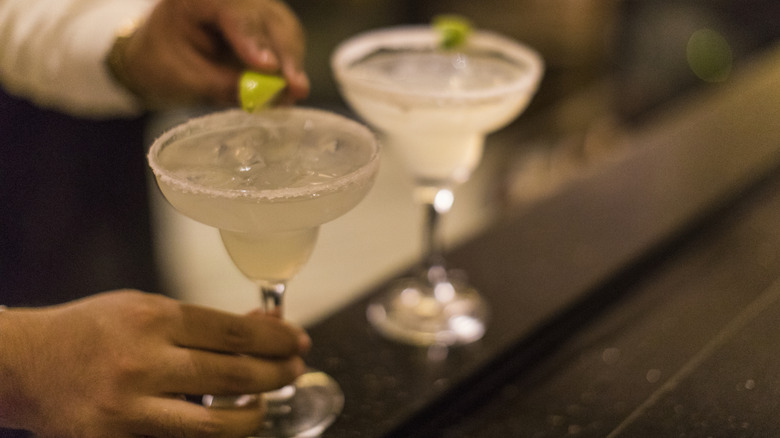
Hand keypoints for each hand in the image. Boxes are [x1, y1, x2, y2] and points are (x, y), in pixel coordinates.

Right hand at [0, 290, 309, 436]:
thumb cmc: (90, 329)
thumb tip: (265, 325)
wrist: (26, 363)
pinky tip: (227, 420)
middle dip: (277, 373)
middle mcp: (143, 363)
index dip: (275, 340)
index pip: (233, 333)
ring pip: (214, 423)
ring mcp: (129, 408)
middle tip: (295, 369)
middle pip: (233, 374)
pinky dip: (212, 432)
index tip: (298, 341)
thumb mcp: (147, 308)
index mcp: (152, 319)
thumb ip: (204, 322)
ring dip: (253, 414)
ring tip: (265, 401)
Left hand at [114, 0, 308, 108]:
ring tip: (293, 93)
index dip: (253, 40)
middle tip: (296, 88)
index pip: (234, 12)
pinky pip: (286, 42)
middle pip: (269, 19)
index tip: (268, 66)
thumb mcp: (182, 76)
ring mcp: (252, 8)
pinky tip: (288, 89)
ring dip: (292, 63)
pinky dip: (289, 67)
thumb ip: (222, 83)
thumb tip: (264, 93)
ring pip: (285, 29)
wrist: (158, 55)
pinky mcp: (265, 25)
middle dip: (286, 55)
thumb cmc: (162, 62)